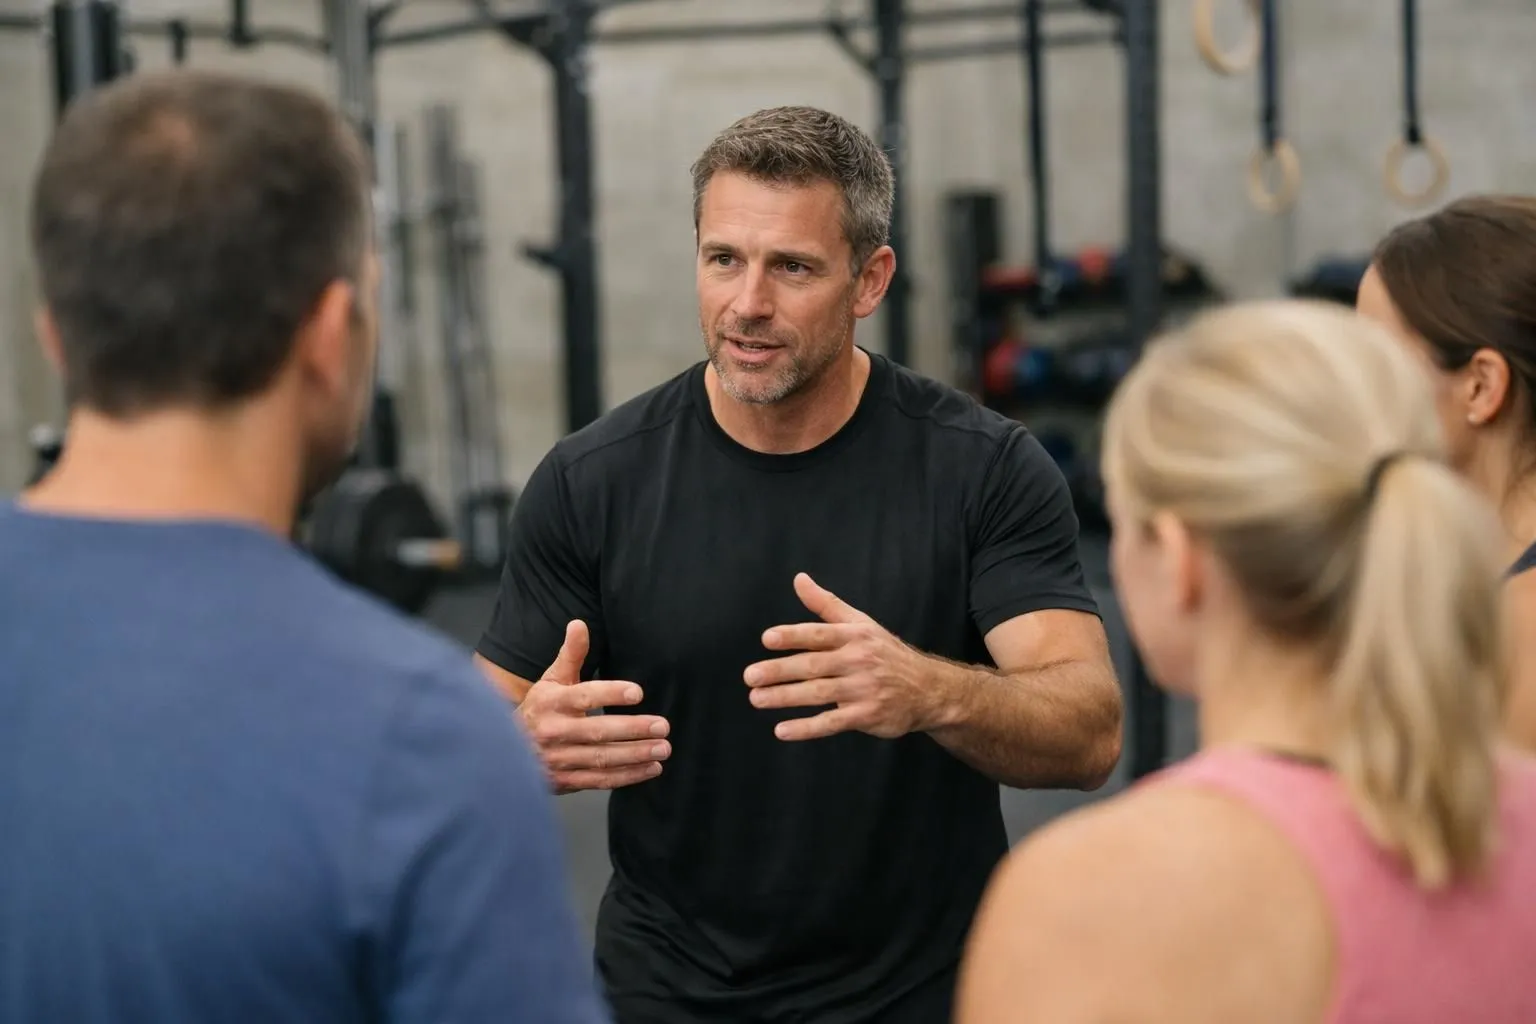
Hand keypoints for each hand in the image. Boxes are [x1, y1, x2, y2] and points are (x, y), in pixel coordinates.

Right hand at [517, 620, 670, 793]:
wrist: (505, 750)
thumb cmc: (538, 710)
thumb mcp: (550, 680)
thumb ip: (571, 654)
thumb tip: (580, 624)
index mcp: (550, 702)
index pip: (583, 696)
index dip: (610, 694)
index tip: (638, 693)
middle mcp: (553, 731)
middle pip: (597, 731)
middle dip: (632, 729)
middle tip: (662, 726)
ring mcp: (559, 759)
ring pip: (601, 759)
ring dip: (635, 755)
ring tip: (663, 748)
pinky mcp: (565, 781)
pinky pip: (600, 780)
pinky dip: (627, 776)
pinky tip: (651, 768)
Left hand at [743, 573, 940, 741]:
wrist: (928, 689)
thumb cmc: (885, 653)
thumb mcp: (860, 623)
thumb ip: (826, 604)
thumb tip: (799, 579)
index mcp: (854, 636)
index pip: (819, 634)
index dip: (793, 636)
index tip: (767, 639)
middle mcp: (858, 660)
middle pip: (813, 665)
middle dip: (779, 671)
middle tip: (750, 676)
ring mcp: (863, 689)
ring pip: (818, 693)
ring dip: (785, 697)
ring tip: (757, 699)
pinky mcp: (866, 716)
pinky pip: (831, 722)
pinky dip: (806, 728)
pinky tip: (782, 730)